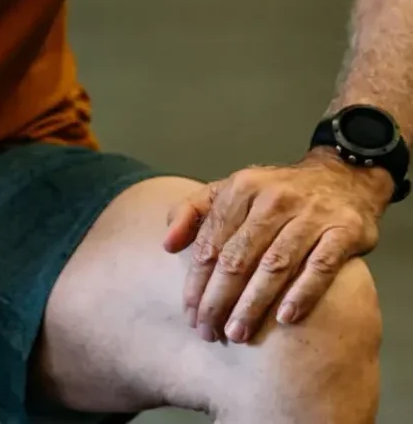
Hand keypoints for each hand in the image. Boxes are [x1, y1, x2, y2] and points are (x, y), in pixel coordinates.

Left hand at [163, 153, 388, 343]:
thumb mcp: (231, 190)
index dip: (197, 280)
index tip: (190, 313)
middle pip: (238, 256)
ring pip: (275, 265)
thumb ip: (194, 211)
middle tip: (209, 331)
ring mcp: (310, 215)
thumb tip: (167, 244)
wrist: (341, 178)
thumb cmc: (276, 193)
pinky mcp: (344, 231)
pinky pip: (320, 267)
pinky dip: (302, 293)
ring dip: (253, 303)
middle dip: (219, 298)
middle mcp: (272, 199)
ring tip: (237, 332)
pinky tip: (285, 318)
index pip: (211, 241)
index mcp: (240, 189)